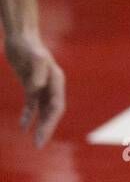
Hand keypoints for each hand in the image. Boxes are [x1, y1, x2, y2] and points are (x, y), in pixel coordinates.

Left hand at [5, 30, 64, 147]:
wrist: (20, 36)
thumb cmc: (28, 45)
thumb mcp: (32, 56)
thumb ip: (36, 71)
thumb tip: (37, 88)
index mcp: (56, 79)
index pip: (56, 105)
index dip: (50, 122)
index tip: (42, 135)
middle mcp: (52, 84)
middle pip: (52, 110)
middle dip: (47, 128)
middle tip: (39, 144)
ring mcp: (42, 85)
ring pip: (44, 109)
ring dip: (41, 124)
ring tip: (36, 141)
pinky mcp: (32, 85)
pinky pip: (32, 104)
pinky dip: (29, 115)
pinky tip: (23, 127)